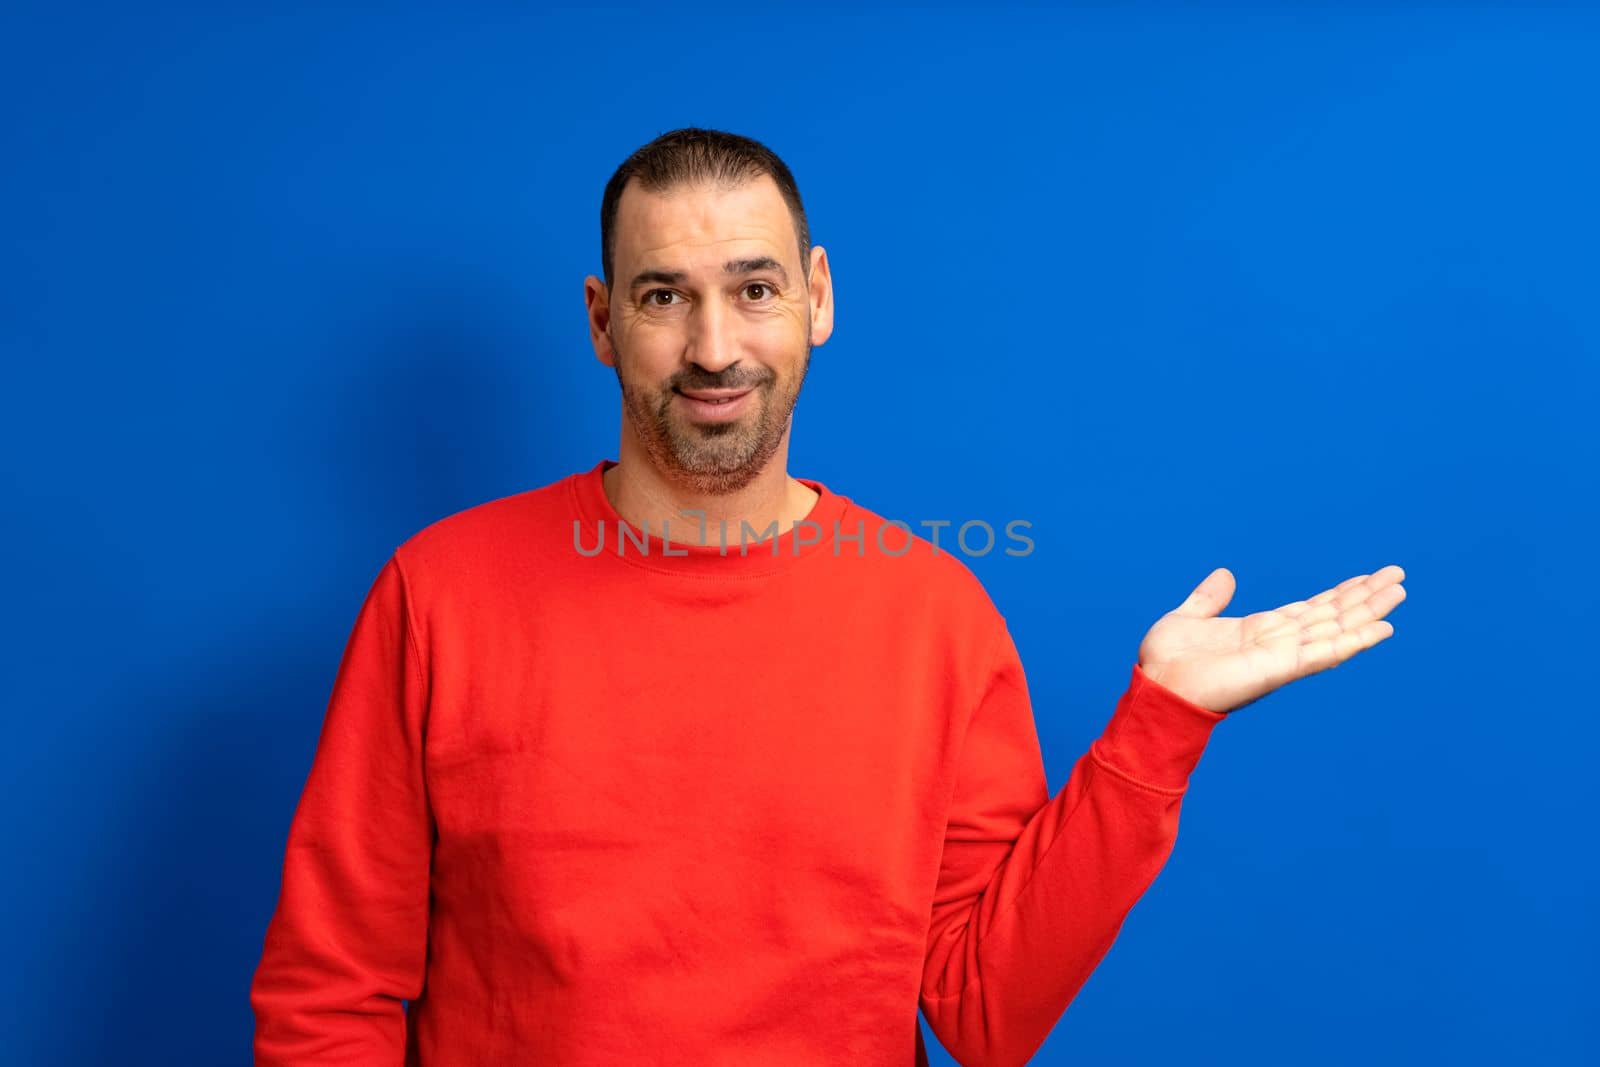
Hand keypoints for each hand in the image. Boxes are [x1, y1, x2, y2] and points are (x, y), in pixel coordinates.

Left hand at [1137, 565, 1405, 713]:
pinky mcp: (1280, 669)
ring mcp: (1283, 656)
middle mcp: (1278, 643)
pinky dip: (1354, 641)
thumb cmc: (1167, 663)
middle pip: (1332, 616)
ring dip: (1369, 612)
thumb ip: (1209, 598)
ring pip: (1336, 630)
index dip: (1340, 593)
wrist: (1155, 689)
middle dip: (1365, 597)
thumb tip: (1225, 574)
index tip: (1367, 577)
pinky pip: (1324, 654)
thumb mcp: (1189, 617)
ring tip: (1399, 592)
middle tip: (1398, 576)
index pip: (1310, 608)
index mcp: (1260, 630)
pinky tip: (1381, 629)